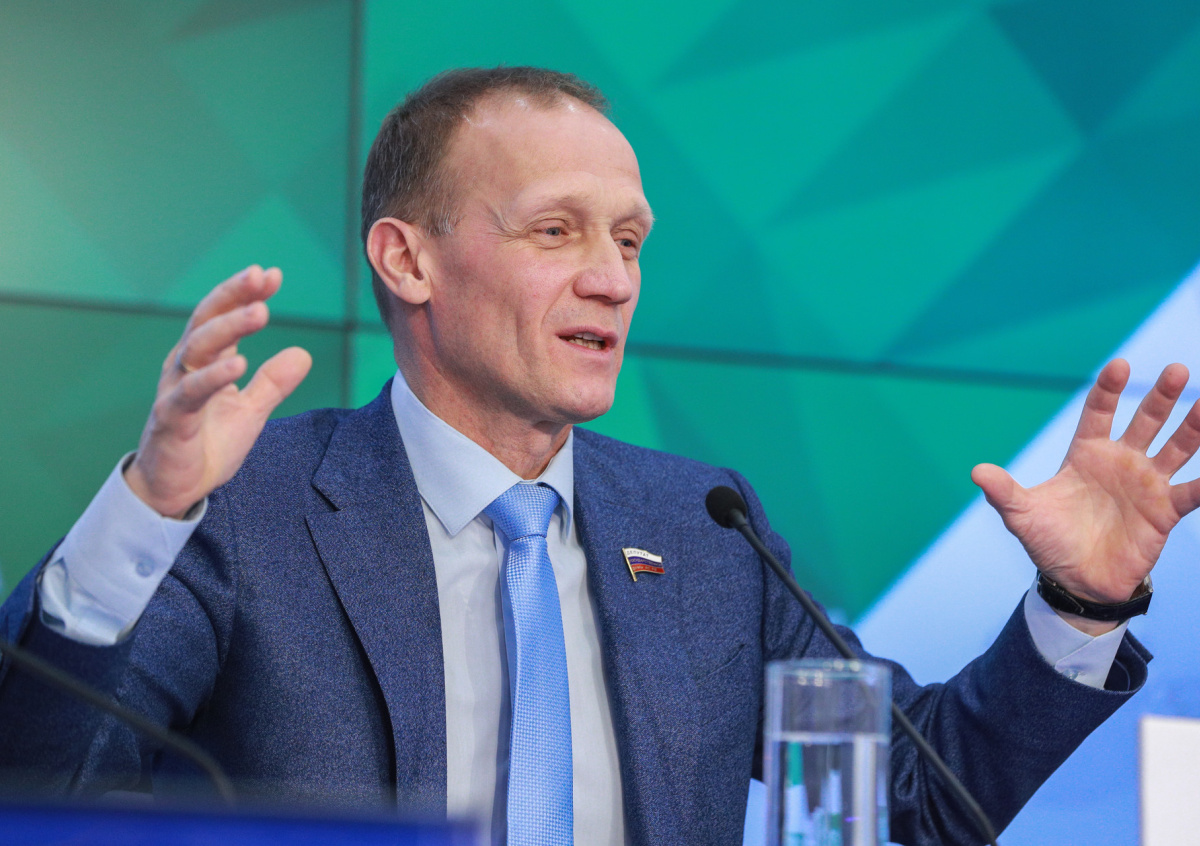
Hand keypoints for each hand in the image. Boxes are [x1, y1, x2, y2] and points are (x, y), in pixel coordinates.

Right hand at [124, 266, 311, 517]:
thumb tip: (303, 353)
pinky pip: (190, 392)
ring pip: (197, 348)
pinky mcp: (171, 418)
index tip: (273, 274)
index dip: (245, 294)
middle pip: (207, 319)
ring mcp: (175, 389)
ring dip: (229, 327)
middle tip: (262, 277)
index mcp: (205, 360)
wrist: (176, 487)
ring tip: (260, 311)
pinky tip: (238, 362)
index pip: (224, 317)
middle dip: (234, 295)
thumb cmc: (208, 442)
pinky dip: (214, 376)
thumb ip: (273, 382)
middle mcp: (186, 366)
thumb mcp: (251, 411)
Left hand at [972, 359, 1199, 632]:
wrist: (1076, 581)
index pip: (1099, 414)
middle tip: (1176, 370)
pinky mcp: (1164, 511)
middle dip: (1161, 397)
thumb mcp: (1022, 516)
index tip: (1118, 366)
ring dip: (1192, 426)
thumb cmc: (1049, 541)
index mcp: (1086, 454)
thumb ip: (1004, 492)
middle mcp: (1120, 462)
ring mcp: (1146, 484)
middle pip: (1145, 421)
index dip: (1108, 391)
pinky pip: (1192, 492)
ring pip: (1176, 448)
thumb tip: (977, 472)